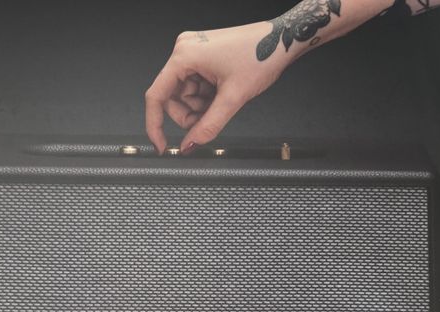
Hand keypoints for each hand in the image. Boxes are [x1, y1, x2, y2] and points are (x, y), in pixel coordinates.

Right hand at [144, 23, 291, 153]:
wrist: (283, 39)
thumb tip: (190, 145)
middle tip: (210, 119)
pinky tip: (223, 94)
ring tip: (223, 101)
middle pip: (172, 97)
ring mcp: (193, 52)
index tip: (161, 145)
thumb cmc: (261, 55)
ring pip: (185, 95)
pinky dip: (206, 97)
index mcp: (185, 55)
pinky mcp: (202, 56)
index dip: (155, 124)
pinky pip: (195, 86)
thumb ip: (208, 126)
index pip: (156, 96)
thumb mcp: (233, 98)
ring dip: (200, 107)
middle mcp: (185, 50)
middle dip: (189, 115)